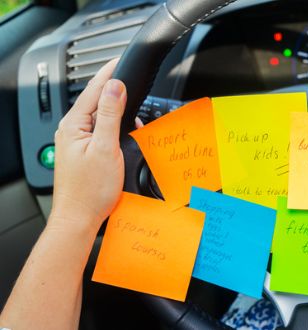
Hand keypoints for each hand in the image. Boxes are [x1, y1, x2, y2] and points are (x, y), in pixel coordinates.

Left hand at [50, 59, 127, 231]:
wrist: (79, 218)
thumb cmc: (90, 191)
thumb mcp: (105, 148)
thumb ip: (110, 115)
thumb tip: (115, 87)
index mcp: (73, 125)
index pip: (94, 90)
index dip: (109, 73)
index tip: (120, 59)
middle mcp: (72, 130)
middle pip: (96, 100)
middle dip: (116, 90)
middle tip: (134, 81)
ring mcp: (76, 141)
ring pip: (99, 116)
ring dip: (117, 110)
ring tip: (135, 109)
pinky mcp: (83, 152)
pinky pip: (100, 130)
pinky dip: (114, 125)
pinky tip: (125, 130)